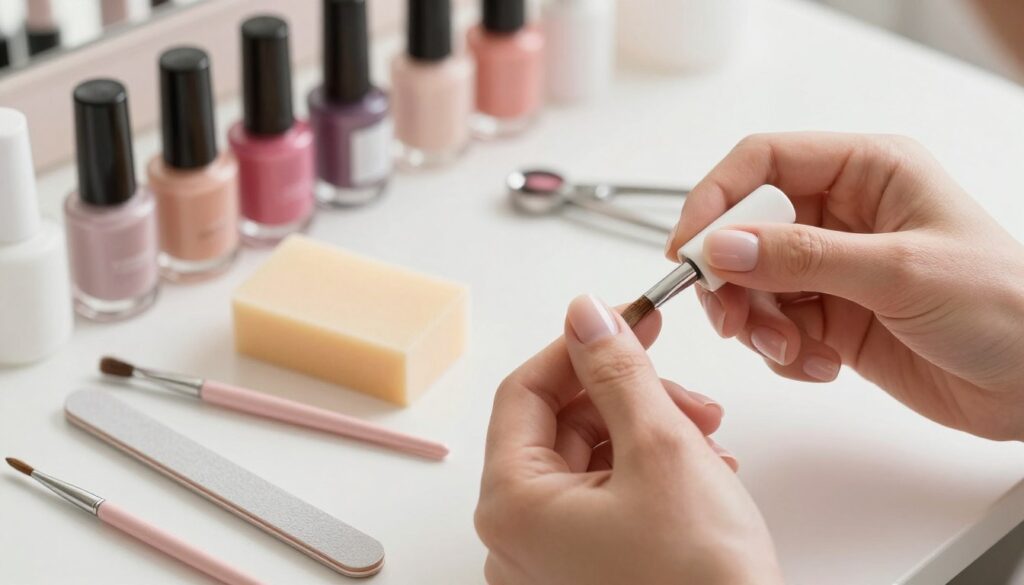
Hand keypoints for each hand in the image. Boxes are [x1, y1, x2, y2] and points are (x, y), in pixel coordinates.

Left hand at [475, 295, 780, 584]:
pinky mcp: (586, 573)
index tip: (624, 321)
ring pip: (589, 461)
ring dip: (648, 434)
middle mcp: (517, 539)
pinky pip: (604, 500)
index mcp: (512, 506)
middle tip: (684, 390)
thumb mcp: (661, 448)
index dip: (578, 348)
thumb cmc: (702, 582)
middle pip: (560, 427)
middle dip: (628, 398)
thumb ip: (617, 372)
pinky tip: (702, 471)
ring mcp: (550, 562)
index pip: (525, 393)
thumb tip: (587, 316)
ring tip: (707, 438)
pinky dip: (650, 475)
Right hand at [666, 132, 1023, 439]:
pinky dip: (782, 352)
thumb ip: (802, 258)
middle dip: (731, 276)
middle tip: (732, 317)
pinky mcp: (833, 317)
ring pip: (753, 284)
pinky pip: (775, 326)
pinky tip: (821, 365)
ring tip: (793, 350)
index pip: (763, 163)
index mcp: (867, 172)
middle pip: (745, 228)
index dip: (715, 199)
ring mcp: (835, 268)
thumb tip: (722, 245)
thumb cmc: (1005, 307)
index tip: (688, 249)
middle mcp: (844, 215)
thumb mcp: (899, 272)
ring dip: (758, 323)